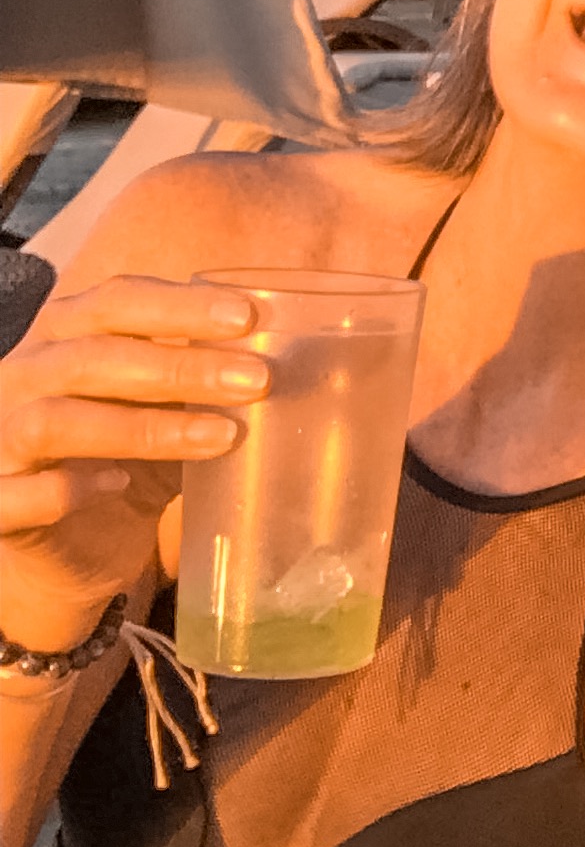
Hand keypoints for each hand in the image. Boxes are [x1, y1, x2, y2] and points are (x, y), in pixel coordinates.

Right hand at [0, 276, 267, 646]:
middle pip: (90, 357)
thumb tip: (295, 366)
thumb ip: (206, 382)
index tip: (249, 317)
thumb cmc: (126, 456)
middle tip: (256, 380)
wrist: (68, 545)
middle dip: (178, 366)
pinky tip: (119, 486)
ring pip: (54, 420)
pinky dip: (66, 489)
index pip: (113, 302)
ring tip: (222, 437)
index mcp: (64, 338)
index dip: (178, 305)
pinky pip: (15, 494)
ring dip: (143, 427)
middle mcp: (20, 379)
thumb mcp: (168, 409)